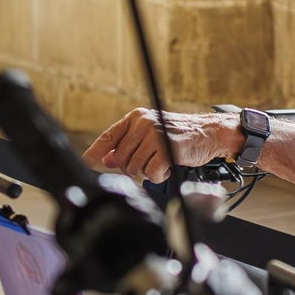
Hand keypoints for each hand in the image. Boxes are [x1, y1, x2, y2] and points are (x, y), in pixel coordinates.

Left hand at [81, 108, 241, 183]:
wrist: (210, 132)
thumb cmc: (180, 135)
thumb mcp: (151, 134)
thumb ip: (128, 145)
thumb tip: (106, 159)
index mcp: (136, 118)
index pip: (109, 136)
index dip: (94, 151)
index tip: (84, 163)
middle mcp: (143, 123)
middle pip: (121, 158)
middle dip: (133, 167)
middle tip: (150, 162)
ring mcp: (154, 135)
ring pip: (134, 168)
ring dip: (147, 172)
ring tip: (161, 162)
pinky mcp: (166, 150)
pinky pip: (151, 174)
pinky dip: (159, 176)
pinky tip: (168, 167)